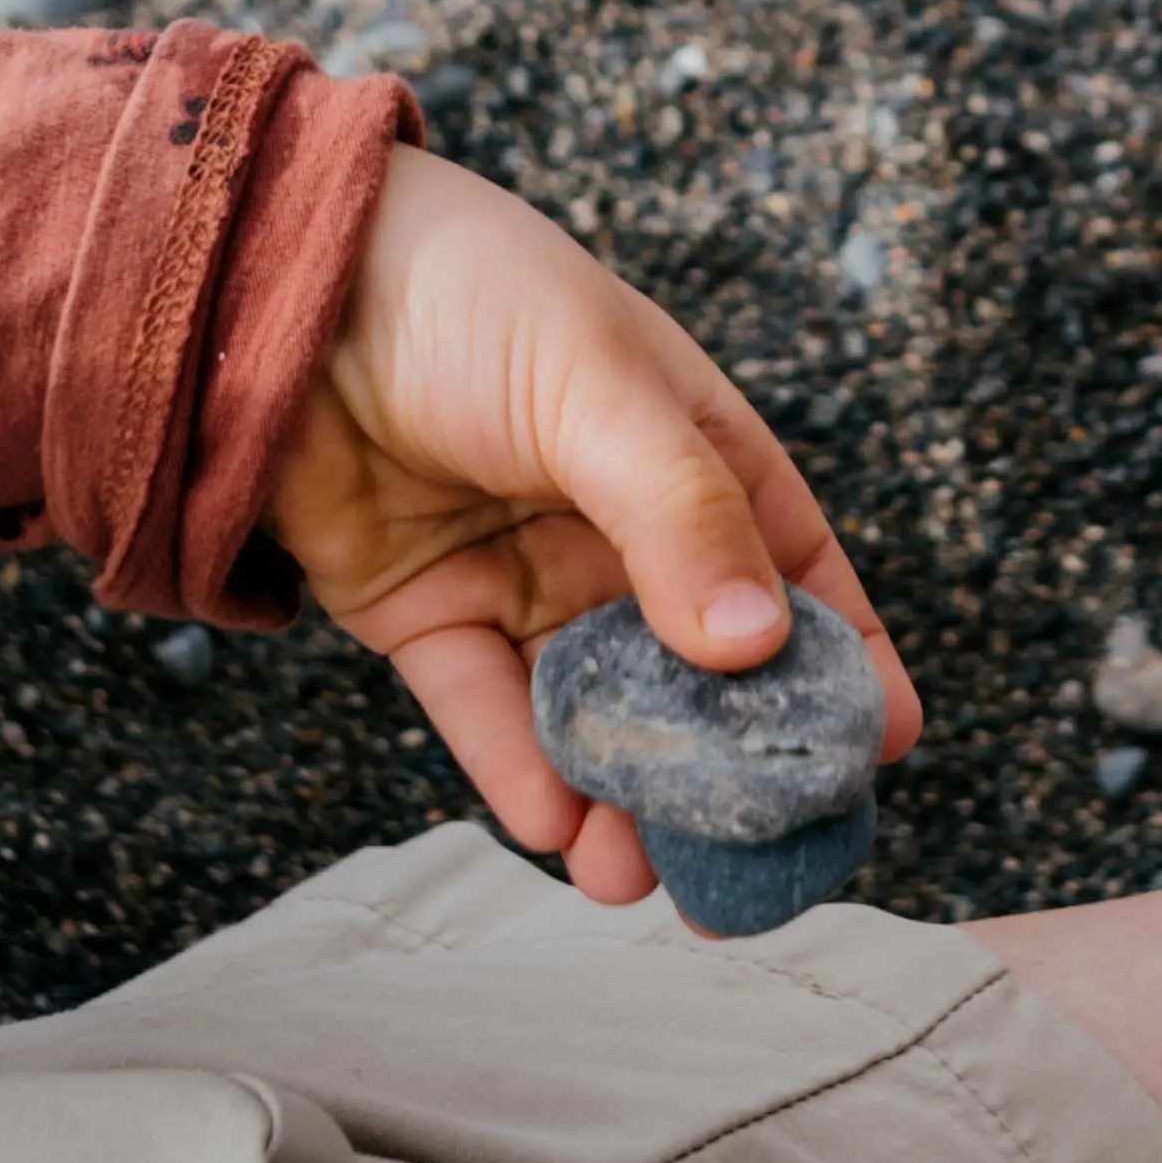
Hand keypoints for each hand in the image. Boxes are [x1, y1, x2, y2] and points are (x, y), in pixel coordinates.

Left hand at [269, 143, 922, 902]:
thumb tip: (758, 643)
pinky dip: (519, 772)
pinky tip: (550, 826)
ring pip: (594, 711)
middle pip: (694, 669)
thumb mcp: (597, 386)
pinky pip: (487, 713)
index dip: (842, 653)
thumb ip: (676, 512)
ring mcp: (523, 575)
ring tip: (632, 879)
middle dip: (724, 770)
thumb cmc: (467, 295)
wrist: (282, 283)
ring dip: (618, 797)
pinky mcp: (426, 616)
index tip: (879, 747)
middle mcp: (617, 526)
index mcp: (689, 450)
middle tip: (751, 870)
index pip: (791, 566)